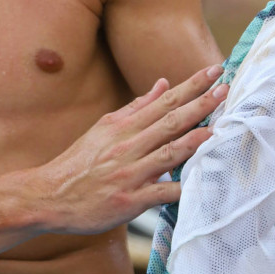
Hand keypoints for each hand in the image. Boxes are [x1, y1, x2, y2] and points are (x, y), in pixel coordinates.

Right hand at [37, 65, 227, 233]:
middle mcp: (127, 147)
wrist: (48, 196)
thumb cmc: (78, 163)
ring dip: (195, 141)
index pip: (164, 102)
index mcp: (122, 127)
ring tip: (219, 129)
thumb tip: (163, 85)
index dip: (191, 86)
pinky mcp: (129, 201)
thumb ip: (135, 108)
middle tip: (226, 89)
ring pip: (168, 154)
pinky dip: (180, 189)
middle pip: (170, 122)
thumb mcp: (103, 129)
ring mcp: (129, 174)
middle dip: (200, 105)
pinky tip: (200, 184)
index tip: (215, 72)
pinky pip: (161, 194)